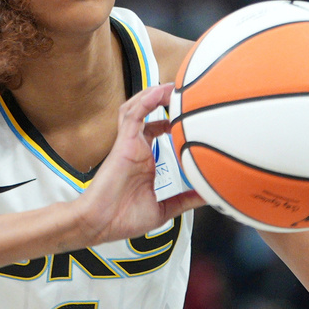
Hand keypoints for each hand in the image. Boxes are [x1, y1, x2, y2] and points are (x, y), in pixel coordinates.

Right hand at [76, 84, 203, 245]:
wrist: (100, 224)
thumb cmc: (123, 218)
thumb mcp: (164, 209)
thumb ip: (185, 200)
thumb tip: (208, 197)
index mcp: (145, 159)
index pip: (158, 128)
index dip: (173, 117)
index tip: (190, 112)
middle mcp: (137, 147)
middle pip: (149, 112)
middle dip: (164, 98)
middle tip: (185, 90)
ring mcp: (129, 143)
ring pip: (139, 107)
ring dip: (155, 94)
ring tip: (174, 85)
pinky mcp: (122, 143)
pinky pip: (132, 115)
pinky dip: (145, 101)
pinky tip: (159, 92)